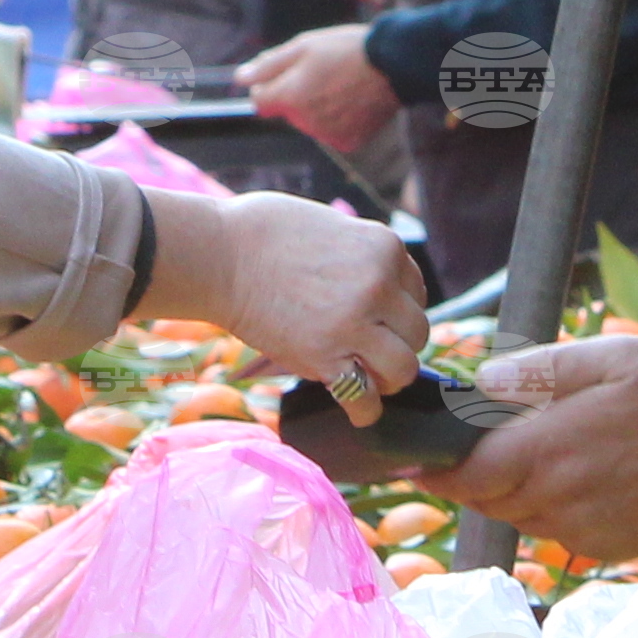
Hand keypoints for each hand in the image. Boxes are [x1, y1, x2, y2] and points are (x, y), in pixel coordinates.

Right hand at [149, 188, 428, 399]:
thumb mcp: (333, 226)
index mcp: (385, 247)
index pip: (416, 293)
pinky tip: (358, 411)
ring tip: (369, 379)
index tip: (378, 320)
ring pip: (404, 368)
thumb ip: (362, 257)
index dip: (398, 311)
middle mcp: (380, 285)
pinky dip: (364, 411)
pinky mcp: (325, 356)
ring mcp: (354, 323)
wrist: (220, 254)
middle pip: (417, 332)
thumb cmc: (265, 232)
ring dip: (389, 378)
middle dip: (397, 344)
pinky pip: (365, 398)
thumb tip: (379, 285)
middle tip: (371, 350)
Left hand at [241, 22, 400, 151]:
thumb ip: (268, 66)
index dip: (270, 84)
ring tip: (344, 84)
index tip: (289, 72)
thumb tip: (240, 79)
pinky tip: (354, 101)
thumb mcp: (303, 46)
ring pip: (309, 122)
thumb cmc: (347, 50)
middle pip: (287, 111)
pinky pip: (331, 132)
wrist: (394, 64)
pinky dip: (338, 119)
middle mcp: (305, 121)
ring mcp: (327, 135)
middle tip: (325, 72)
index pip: (259, 101)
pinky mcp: (347, 142)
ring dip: (318, 107)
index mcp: (290, 97)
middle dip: (297, 94)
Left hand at [440, 331, 637, 560]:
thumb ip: (536, 372)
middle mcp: (556, 500)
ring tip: (540, 455)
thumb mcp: (605, 358)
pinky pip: (554, 533)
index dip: (433, 470)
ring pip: (518, 518)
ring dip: (512, 492)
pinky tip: (579, 479)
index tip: (415, 458)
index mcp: (547, 451)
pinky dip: (550, 510)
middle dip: (472, 476)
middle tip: (481, 445)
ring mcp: (580, 531)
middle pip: (485, 500)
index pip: (463, 477)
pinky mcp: (603, 548)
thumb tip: (479, 384)